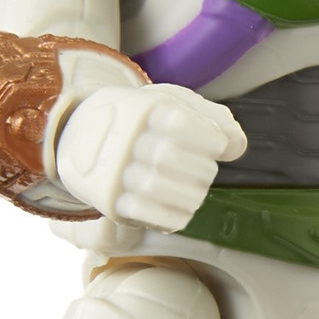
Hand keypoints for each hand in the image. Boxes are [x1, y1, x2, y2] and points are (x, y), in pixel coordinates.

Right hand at [54, 83, 246, 232]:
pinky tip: (182, 207)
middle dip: (202, 170)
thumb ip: (213, 118)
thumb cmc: (143, 119)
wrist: (81, 133)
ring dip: (191, 195)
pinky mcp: (110, 201)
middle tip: (205, 171)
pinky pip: (147, 215)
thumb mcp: (174, 102)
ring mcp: (113, 171)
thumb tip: (238, 147)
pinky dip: (174, 215)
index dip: (210, 139)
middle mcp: (122, 139)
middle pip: (171, 158)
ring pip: (159, 189)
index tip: (216, 145)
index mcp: (140, 109)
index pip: (181, 124)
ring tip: (195, 190)